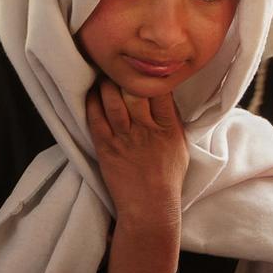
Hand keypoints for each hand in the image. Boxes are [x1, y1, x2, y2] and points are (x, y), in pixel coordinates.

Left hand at [85, 79, 185, 224]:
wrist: (149, 207)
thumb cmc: (167, 177)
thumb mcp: (180, 146)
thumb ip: (173, 120)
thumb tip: (164, 94)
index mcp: (169, 130)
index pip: (161, 93)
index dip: (151, 75)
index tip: (144, 66)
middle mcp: (147, 131)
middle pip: (134, 92)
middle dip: (125, 75)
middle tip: (119, 65)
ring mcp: (124, 139)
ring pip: (112, 102)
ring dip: (106, 84)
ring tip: (105, 76)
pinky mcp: (105, 148)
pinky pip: (95, 118)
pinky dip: (92, 102)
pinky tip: (92, 93)